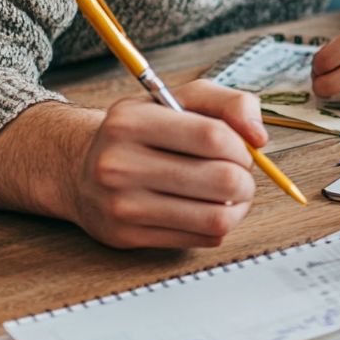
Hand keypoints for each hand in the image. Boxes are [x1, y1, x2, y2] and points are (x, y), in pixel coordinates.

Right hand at [72, 79, 264, 248]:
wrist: (80, 169)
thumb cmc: (146, 132)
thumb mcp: (182, 100)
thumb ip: (230, 103)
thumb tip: (259, 138)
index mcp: (131, 121)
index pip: (214, 137)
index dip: (242, 147)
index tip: (243, 150)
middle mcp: (119, 163)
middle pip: (222, 180)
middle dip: (246, 180)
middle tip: (240, 176)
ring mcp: (121, 205)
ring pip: (217, 216)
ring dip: (239, 207)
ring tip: (232, 196)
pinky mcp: (128, 236)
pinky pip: (202, 238)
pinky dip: (218, 225)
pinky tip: (208, 211)